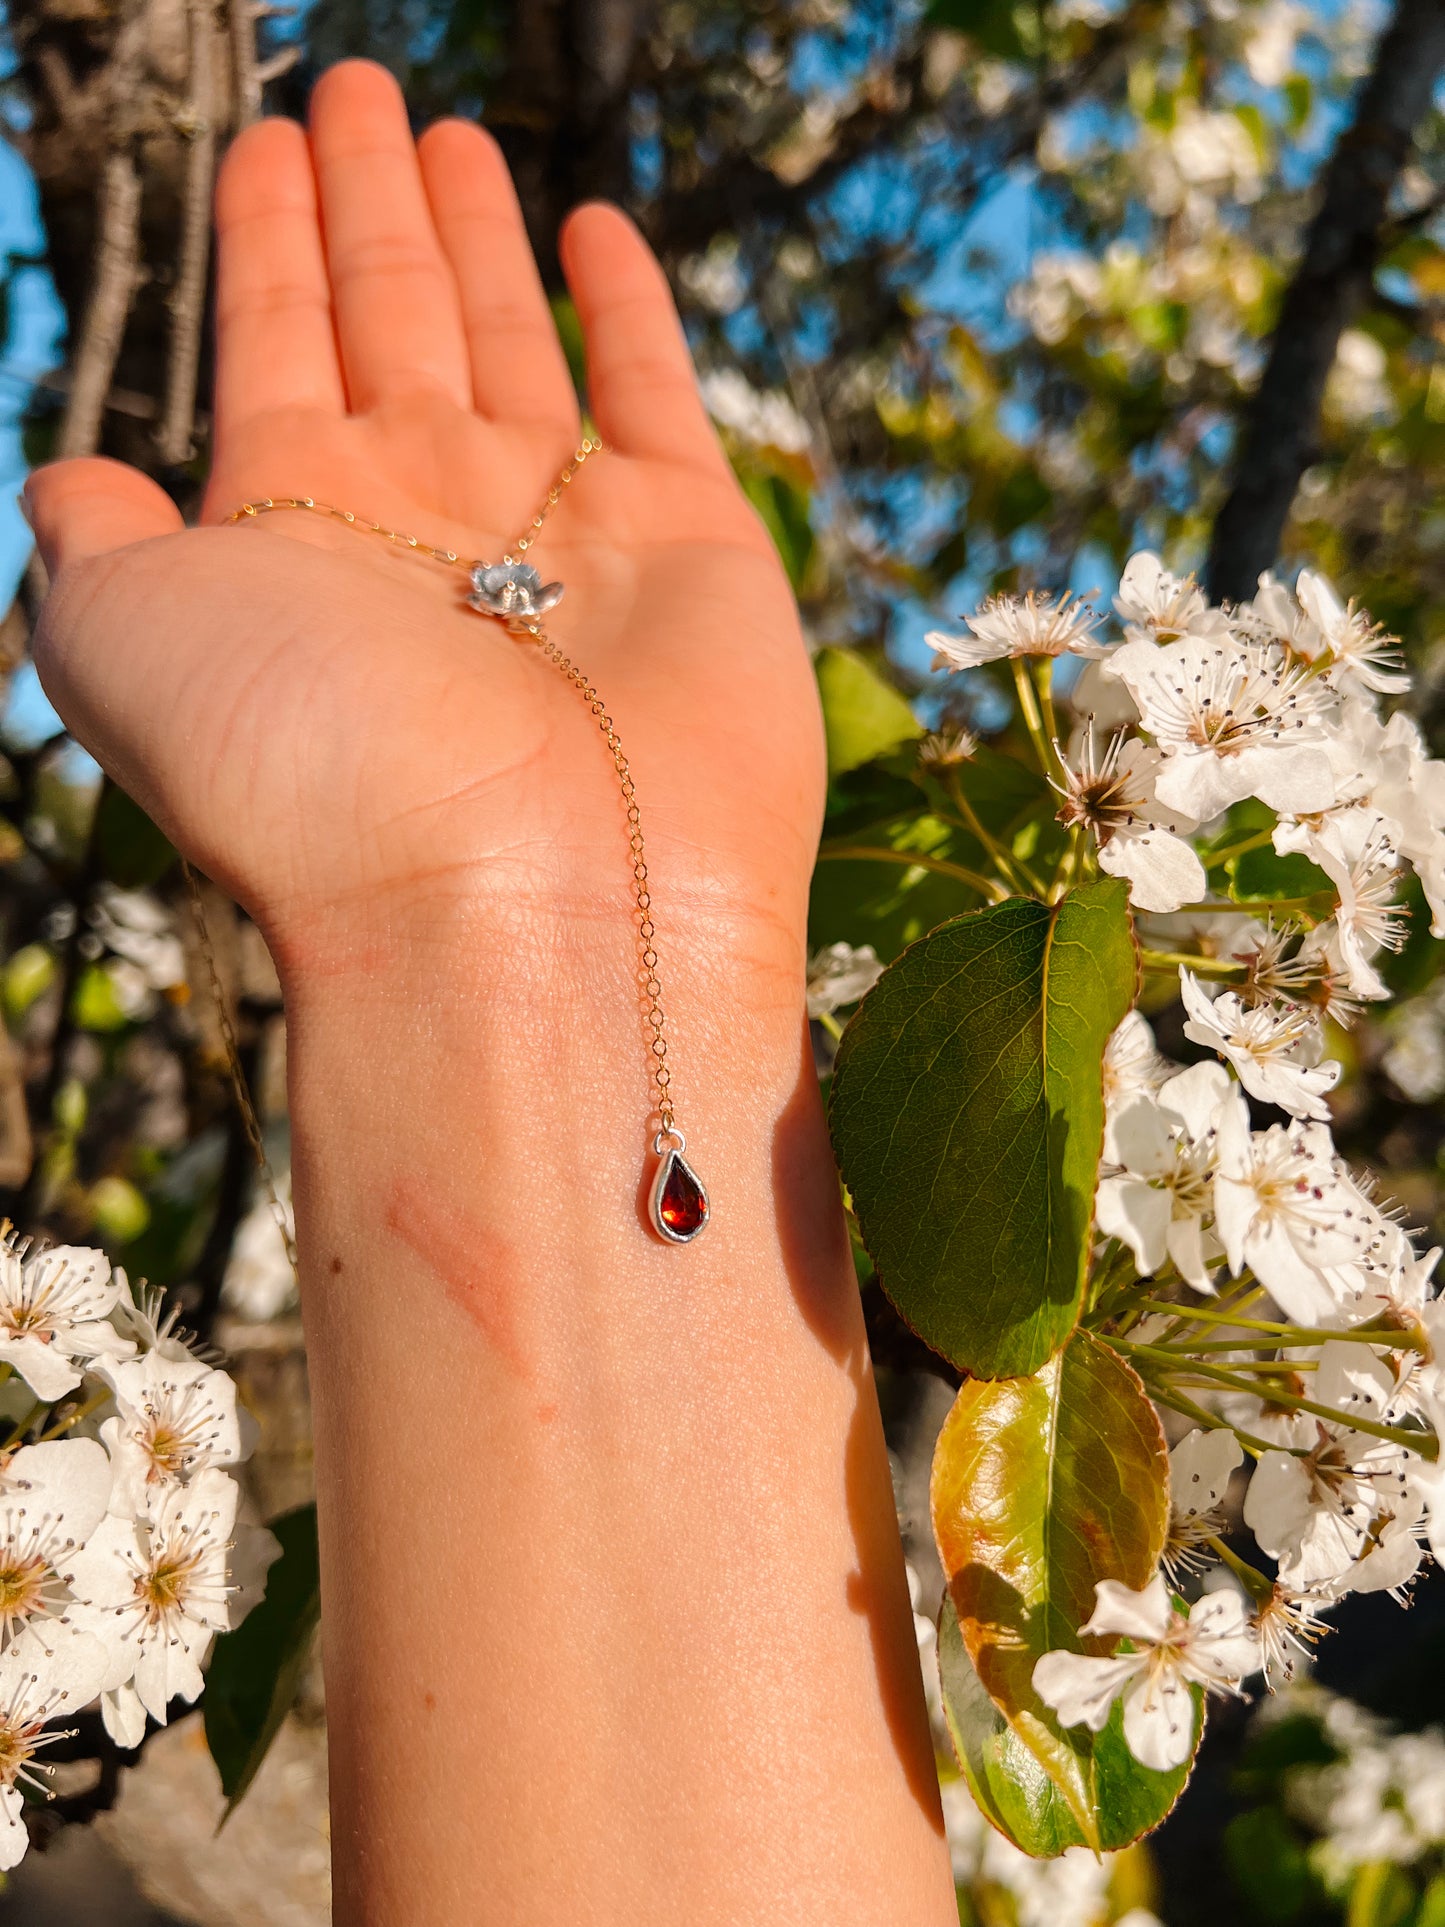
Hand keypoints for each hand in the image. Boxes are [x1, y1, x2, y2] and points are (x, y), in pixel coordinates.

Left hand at [26, 61, 822, 985]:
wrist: (530, 904)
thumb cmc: (313, 775)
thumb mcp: (124, 640)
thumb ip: (92, 542)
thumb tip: (73, 476)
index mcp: (296, 529)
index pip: (272, 344)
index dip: (261, 238)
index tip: (262, 139)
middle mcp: (425, 522)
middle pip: (387, 317)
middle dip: (367, 206)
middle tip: (359, 90)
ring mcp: (562, 530)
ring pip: (511, 337)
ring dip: (476, 234)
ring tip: (448, 131)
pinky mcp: (692, 540)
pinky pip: (655, 388)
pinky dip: (629, 306)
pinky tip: (592, 225)